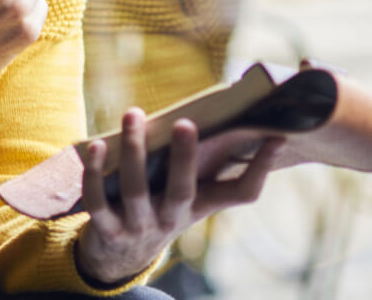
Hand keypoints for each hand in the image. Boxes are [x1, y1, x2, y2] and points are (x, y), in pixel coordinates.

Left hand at [74, 108, 283, 285]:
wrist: (121, 256)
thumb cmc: (163, 209)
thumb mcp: (193, 194)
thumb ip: (212, 162)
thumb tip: (243, 115)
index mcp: (201, 206)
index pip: (241, 193)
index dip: (262, 167)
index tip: (278, 137)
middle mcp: (172, 219)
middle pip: (182, 190)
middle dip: (184, 157)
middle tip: (185, 123)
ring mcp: (138, 226)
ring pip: (135, 190)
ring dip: (133, 150)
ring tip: (134, 114)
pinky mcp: (106, 229)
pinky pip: (98, 202)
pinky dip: (94, 174)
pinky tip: (96, 147)